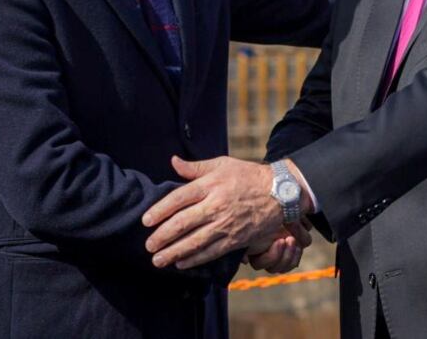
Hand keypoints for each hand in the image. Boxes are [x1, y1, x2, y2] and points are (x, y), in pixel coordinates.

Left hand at [142, 156, 313, 269]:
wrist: (280, 193)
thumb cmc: (249, 176)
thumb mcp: (223, 164)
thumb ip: (196, 167)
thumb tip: (173, 162)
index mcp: (212, 184)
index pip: (179, 198)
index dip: (160, 210)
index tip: (146, 220)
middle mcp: (216, 205)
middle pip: (183, 223)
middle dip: (162, 236)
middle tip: (148, 245)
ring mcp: (226, 224)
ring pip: (194, 242)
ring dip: (174, 252)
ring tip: (157, 259)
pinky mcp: (235, 239)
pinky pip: (211, 252)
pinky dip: (194, 259)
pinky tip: (181, 263)